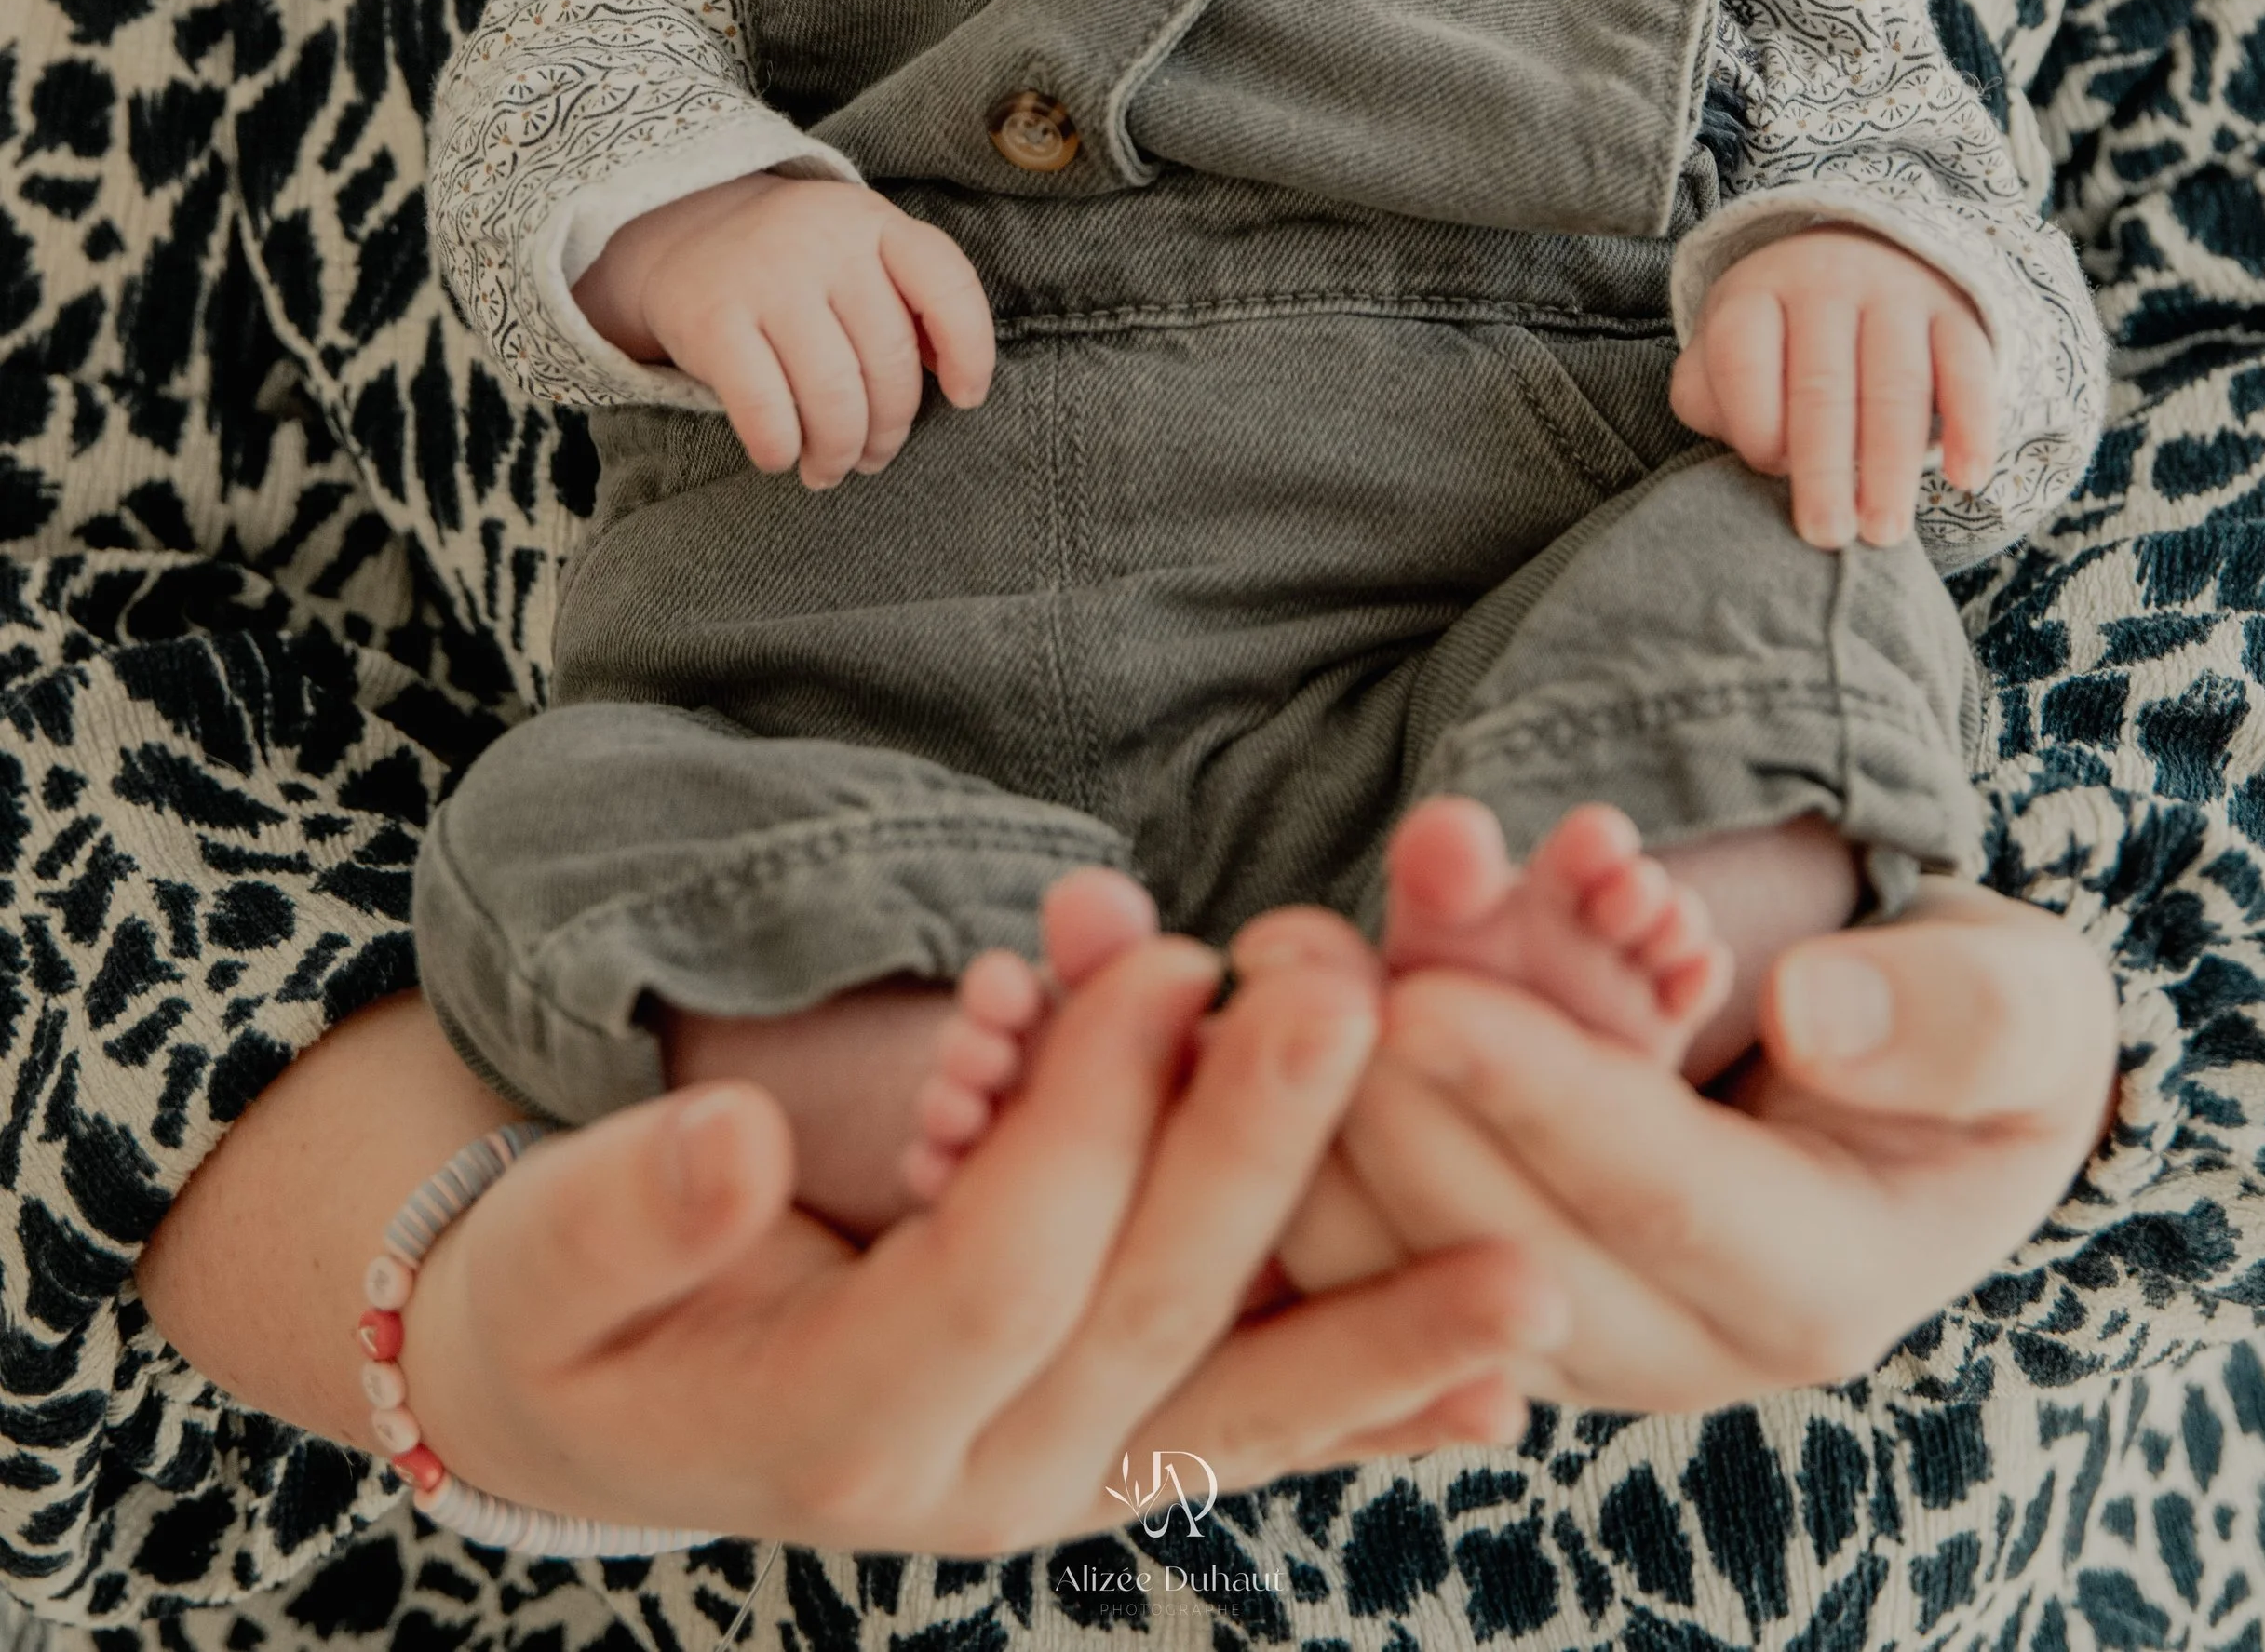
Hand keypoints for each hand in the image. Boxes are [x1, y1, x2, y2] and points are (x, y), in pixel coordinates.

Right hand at [393, 939, 1567, 1549]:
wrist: (599, 1409)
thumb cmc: (570, 1304)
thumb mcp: (551, 1256)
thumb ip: (631, 1207)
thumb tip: (733, 1141)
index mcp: (828, 1426)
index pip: (1000, 1264)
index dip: (1084, 1109)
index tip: (1159, 954)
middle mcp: (965, 1487)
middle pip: (1147, 1317)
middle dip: (1260, 1150)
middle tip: (1356, 996)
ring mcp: (1047, 1489)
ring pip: (1236, 1404)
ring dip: (1382, 1328)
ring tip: (1534, 1273)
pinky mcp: (1103, 1458)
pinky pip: (1251, 1433)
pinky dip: (1373, 1406)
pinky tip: (1498, 1380)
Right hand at [576, 173, 994, 485]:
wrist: (685, 227)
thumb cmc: (801, 263)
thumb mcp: (863, 250)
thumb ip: (913, 299)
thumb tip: (957, 381)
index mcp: (875, 224)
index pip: (947, 285)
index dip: (971, 351)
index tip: (966, 399)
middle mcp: (825, 243)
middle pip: (888, 361)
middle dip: (889, 428)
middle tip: (874, 454)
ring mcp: (767, 278)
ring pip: (832, 394)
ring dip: (838, 451)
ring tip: (830, 467)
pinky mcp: (713, 319)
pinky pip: (765, 408)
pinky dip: (781, 447)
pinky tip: (781, 455)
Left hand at [1235, 884, 2115, 1412]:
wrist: (1918, 1080)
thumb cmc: (1975, 1034)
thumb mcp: (2022, 1011)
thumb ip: (1946, 1020)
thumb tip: (1815, 1021)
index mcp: (1812, 1287)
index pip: (1652, 1193)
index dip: (1538, 1093)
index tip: (1422, 998)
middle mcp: (1668, 1338)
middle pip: (1485, 1236)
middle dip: (1373, 1091)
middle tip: (1282, 955)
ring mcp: (1553, 1318)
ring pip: (1380, 1249)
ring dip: (1285, 1107)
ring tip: (1225, 961)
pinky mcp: (1466, 1275)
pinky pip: (1336, 1229)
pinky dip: (1254, 1124)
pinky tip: (1159, 1022)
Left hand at [1669, 226, 1998, 545]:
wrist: (1862, 254)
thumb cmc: (1781, 331)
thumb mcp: (1729, 344)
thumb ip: (1710, 394)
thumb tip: (1746, 449)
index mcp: (1756, 292)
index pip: (1742, 355)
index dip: (1754, 419)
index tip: (1768, 468)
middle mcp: (1826, 285)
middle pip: (1822, 384)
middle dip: (1824, 467)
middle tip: (1827, 534)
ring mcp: (1896, 295)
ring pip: (1897, 384)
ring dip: (1891, 465)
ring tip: (1884, 532)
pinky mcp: (1956, 315)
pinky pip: (1969, 370)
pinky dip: (1971, 426)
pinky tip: (1965, 477)